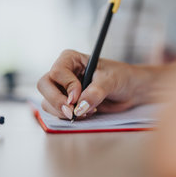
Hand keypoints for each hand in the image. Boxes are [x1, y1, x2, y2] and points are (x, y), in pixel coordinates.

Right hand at [37, 50, 151, 119]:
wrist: (130, 90)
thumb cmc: (121, 77)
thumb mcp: (110, 81)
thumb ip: (95, 92)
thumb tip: (80, 106)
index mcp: (71, 59)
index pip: (57, 72)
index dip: (66, 86)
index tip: (77, 97)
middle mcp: (63, 73)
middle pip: (44, 86)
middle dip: (56, 101)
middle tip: (72, 112)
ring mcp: (63, 89)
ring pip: (48, 102)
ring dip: (64, 111)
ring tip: (87, 111)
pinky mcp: (67, 104)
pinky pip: (57, 112)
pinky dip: (69, 117)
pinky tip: (86, 113)